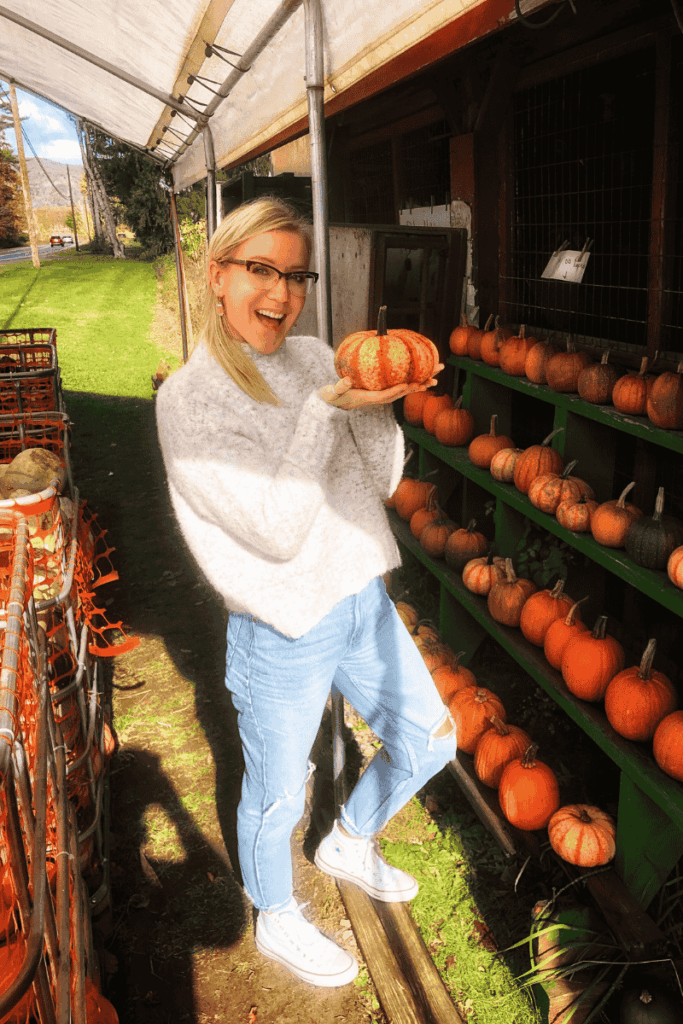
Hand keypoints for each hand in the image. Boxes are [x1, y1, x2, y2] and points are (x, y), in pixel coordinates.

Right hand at [319, 367, 443, 409]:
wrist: (339, 402)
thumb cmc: (337, 396)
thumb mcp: (335, 392)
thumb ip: (340, 387)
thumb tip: (345, 380)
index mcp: (373, 398)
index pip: (388, 395)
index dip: (399, 390)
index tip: (410, 384)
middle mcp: (384, 398)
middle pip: (405, 391)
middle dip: (420, 385)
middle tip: (436, 379)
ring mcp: (387, 395)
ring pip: (408, 388)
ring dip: (423, 382)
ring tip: (437, 376)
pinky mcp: (387, 391)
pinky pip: (404, 385)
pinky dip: (415, 379)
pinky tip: (425, 373)